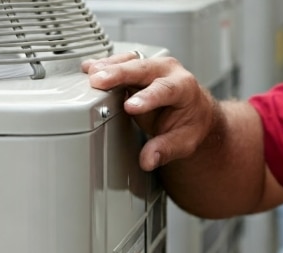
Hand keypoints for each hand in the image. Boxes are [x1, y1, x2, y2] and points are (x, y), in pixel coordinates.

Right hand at [82, 52, 217, 170]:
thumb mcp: (184, 141)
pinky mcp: (137, 68)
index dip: (147, 97)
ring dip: (109, 67)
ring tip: (90, 74)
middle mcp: (168, 72)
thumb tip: (148, 160)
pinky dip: (104, 65)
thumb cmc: (189, 124)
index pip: (165, 90)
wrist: (193, 110)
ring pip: (129, 62)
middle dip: (120, 74)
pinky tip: (89, 68)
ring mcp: (152, 67)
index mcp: (184, 87)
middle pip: (142, 69)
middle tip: (98, 82)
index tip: (130, 107)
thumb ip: (165, 149)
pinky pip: (120, 62)